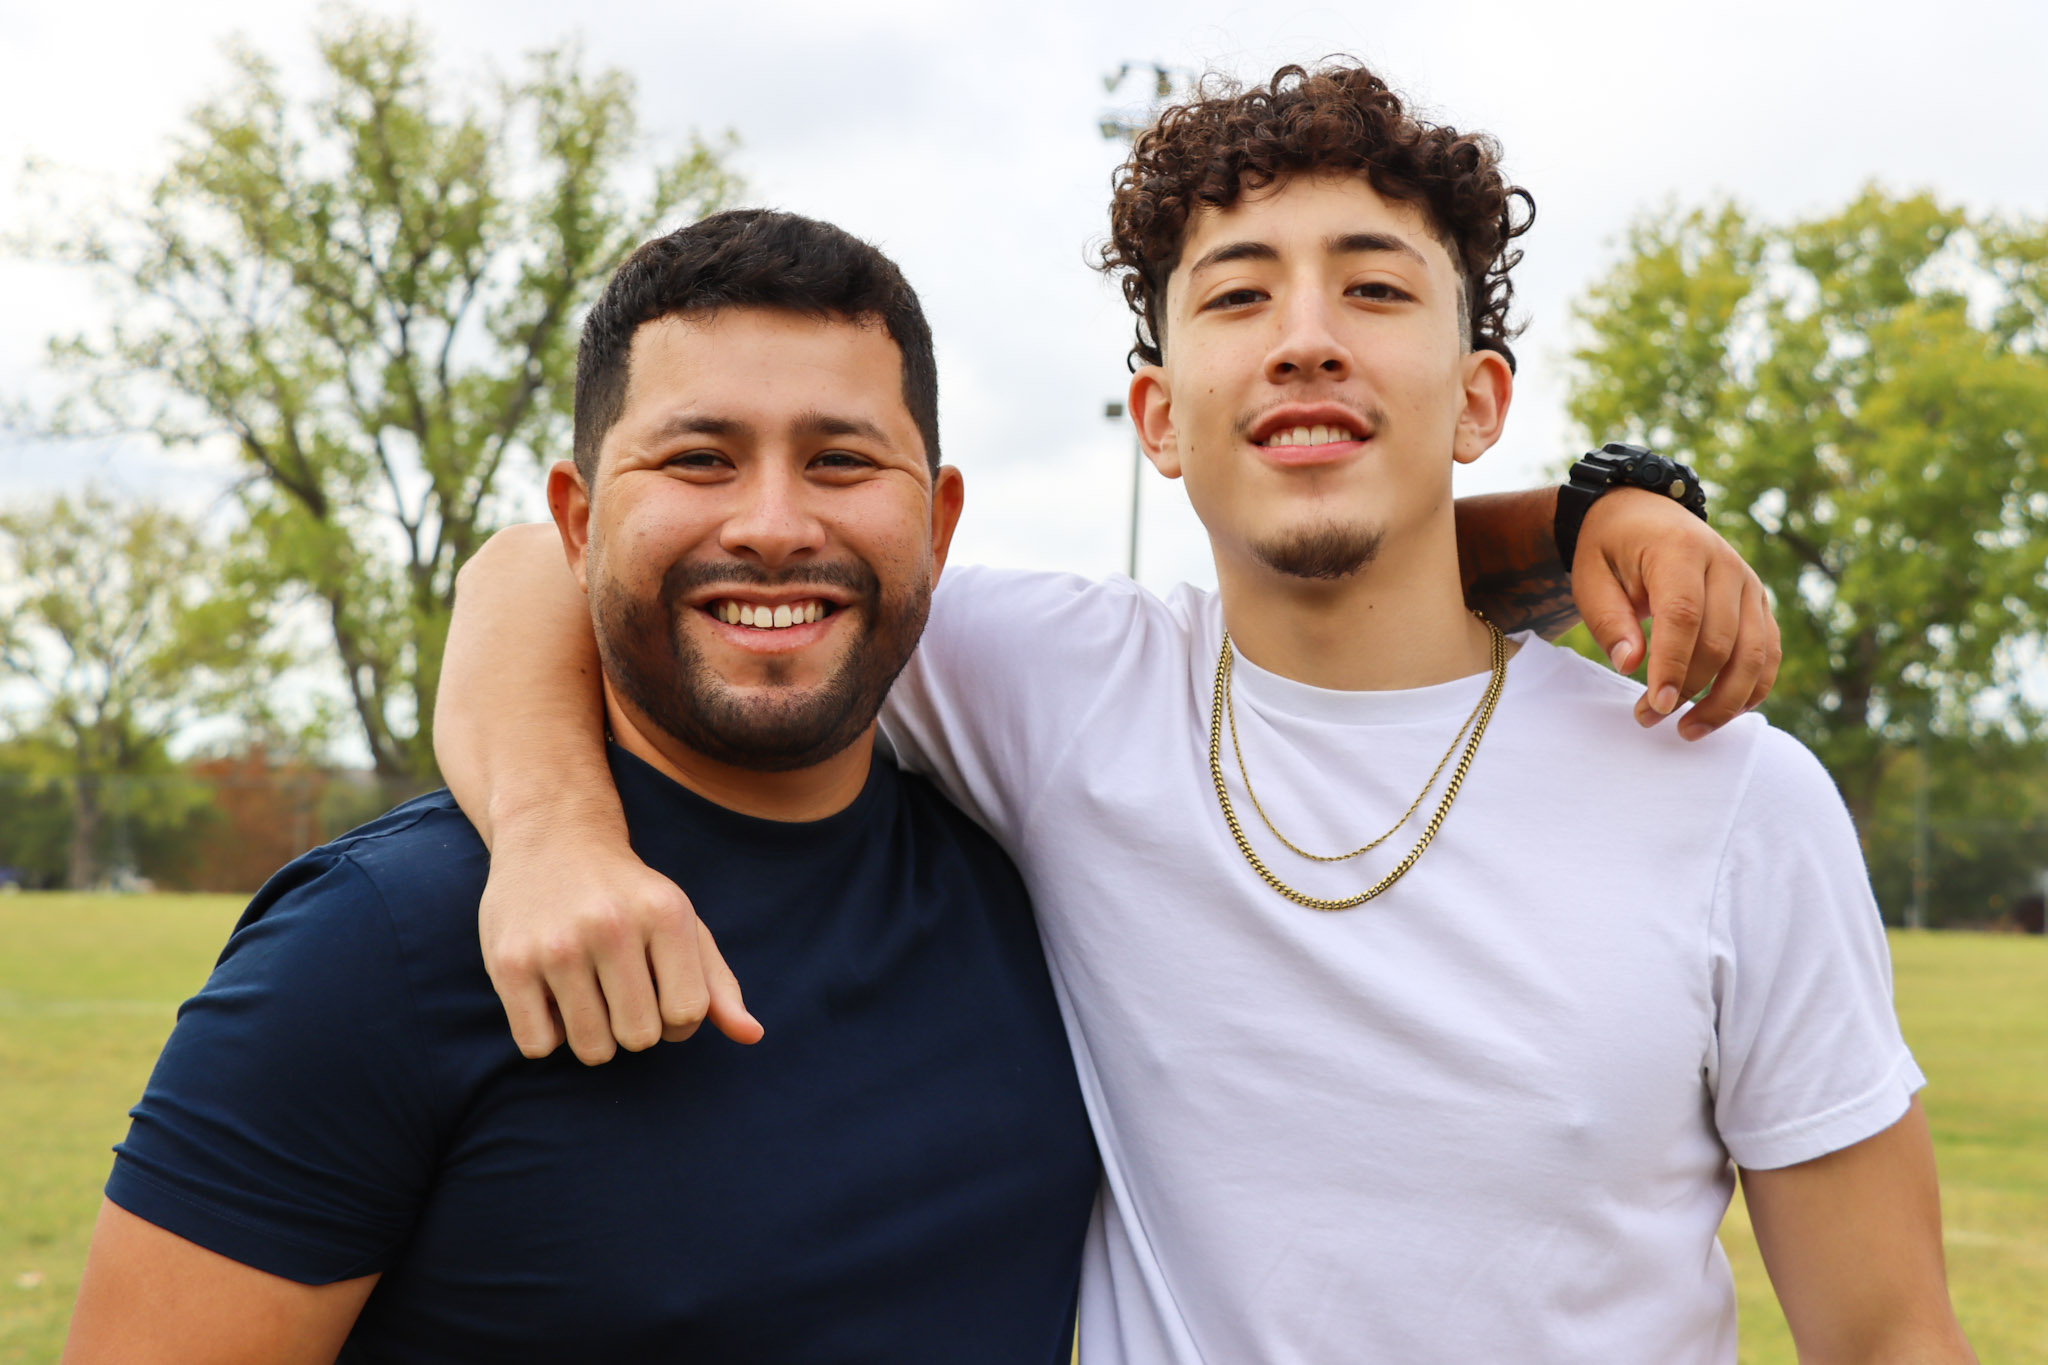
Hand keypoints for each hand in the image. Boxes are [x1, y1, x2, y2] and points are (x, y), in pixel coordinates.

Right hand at [479, 828, 762, 1064]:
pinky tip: (551, 995)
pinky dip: (548, 1036)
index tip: (660, 995)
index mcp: (666, 914)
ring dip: (592, 1037)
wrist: (554, 837)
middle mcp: (612, 925)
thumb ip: (718, 984)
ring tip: (587, 993)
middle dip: (634, 1028)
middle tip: (619, 992)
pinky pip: (539, 1046)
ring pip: (592, 1050)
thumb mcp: (682, 923)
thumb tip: (753, 1036)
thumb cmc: (629, 894)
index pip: (688, 1014)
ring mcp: (557, 945)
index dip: (677, 1020)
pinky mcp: (509, 963)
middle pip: (640, 1037)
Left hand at [1570, 488, 1781, 740]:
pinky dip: (1751, 689)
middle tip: (1648, 718)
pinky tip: (1722, 714)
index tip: (1656, 705)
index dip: (1673, 665)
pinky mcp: (1758, 604)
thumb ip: (1608, 619)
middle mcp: (1726, 564)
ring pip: (1754, 654)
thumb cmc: (1611, 551)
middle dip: (1689, 690)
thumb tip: (1630, 666)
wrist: (1644, 515)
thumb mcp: (1591, 577)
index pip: (1685, 615)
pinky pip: (1767, 653)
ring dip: (1725, 701)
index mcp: (1680, 549)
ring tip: (1687, 731)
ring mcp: (1749, 584)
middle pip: (1721, 641)